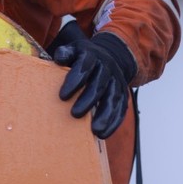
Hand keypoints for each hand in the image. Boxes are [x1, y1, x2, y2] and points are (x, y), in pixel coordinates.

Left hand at [51, 21, 135, 139]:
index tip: (62, 96)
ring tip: (95, 131)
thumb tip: (59, 59)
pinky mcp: (123, 93)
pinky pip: (121, 108)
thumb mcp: (73, 49)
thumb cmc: (82, 57)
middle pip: (99, 85)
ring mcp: (117, 81)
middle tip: (74, 114)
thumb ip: (64, 53)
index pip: (84, 67)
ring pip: (113, 98)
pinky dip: (113, 122)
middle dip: (88, 100)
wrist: (109, 56)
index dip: (74, 81)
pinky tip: (104, 133)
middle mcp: (107, 68)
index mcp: (92, 56)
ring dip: (105, 115)